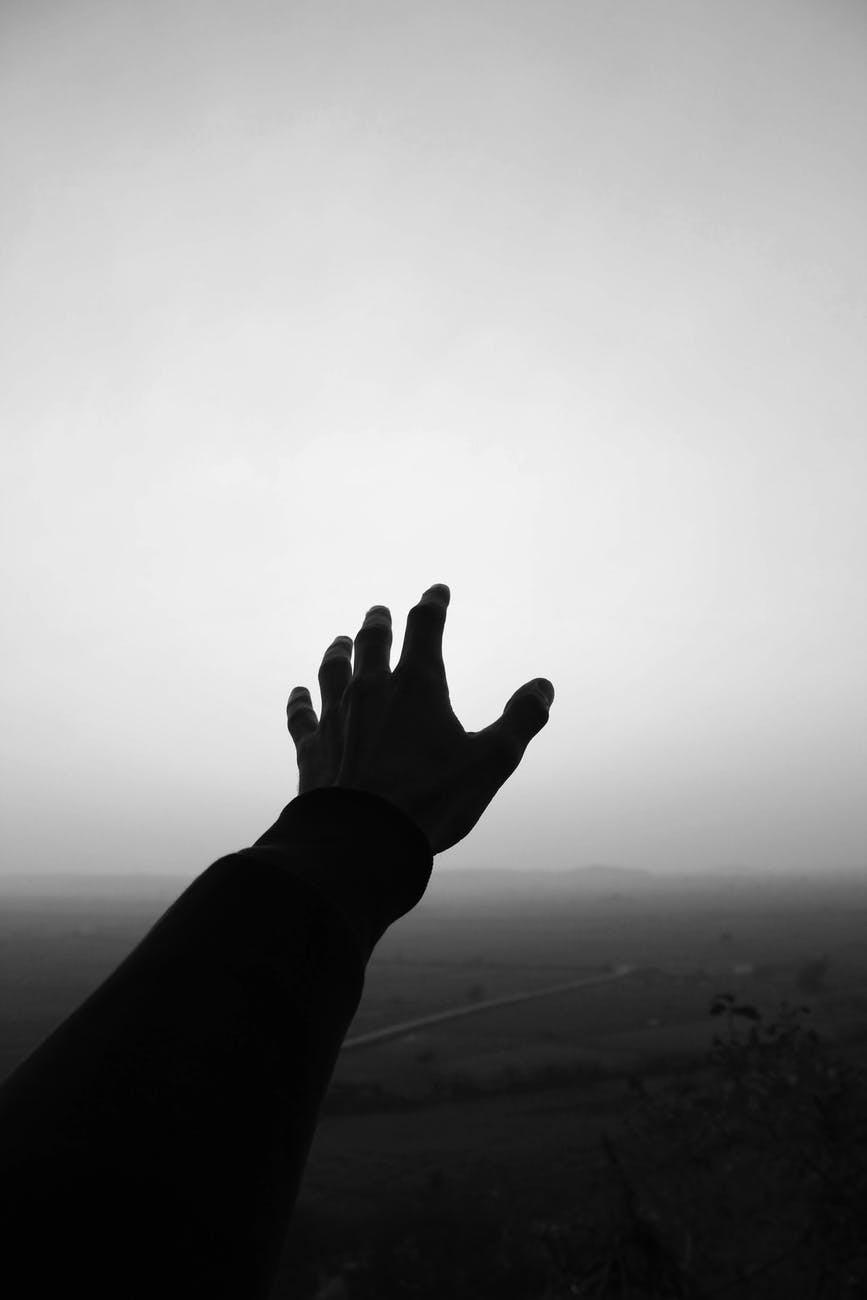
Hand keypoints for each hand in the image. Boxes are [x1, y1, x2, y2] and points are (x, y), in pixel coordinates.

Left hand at [285, 584, 553, 855]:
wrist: (363, 839)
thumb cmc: (433, 799)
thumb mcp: (492, 761)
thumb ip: (521, 720)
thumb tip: (543, 686)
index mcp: (418, 686)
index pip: (425, 628)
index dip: (433, 605)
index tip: (437, 591)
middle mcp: (372, 690)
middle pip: (372, 643)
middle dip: (378, 624)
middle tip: (379, 613)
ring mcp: (337, 717)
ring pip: (333, 670)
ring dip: (338, 652)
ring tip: (340, 640)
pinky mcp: (312, 747)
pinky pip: (302, 716)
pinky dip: (299, 702)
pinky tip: (297, 694)